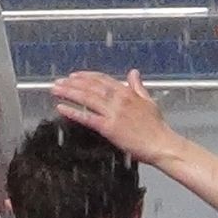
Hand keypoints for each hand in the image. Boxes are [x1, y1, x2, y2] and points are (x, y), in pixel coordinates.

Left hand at [51, 69, 175, 162]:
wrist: (161, 144)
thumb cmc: (157, 127)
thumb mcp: (148, 101)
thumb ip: (138, 86)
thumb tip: (134, 73)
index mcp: (127, 93)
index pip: (102, 79)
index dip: (86, 76)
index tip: (74, 76)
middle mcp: (119, 100)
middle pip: (91, 86)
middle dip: (72, 83)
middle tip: (58, 82)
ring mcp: (113, 113)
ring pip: (87, 98)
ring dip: (69, 92)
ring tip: (55, 90)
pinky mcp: (109, 127)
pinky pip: (87, 117)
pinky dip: (73, 111)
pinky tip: (62, 108)